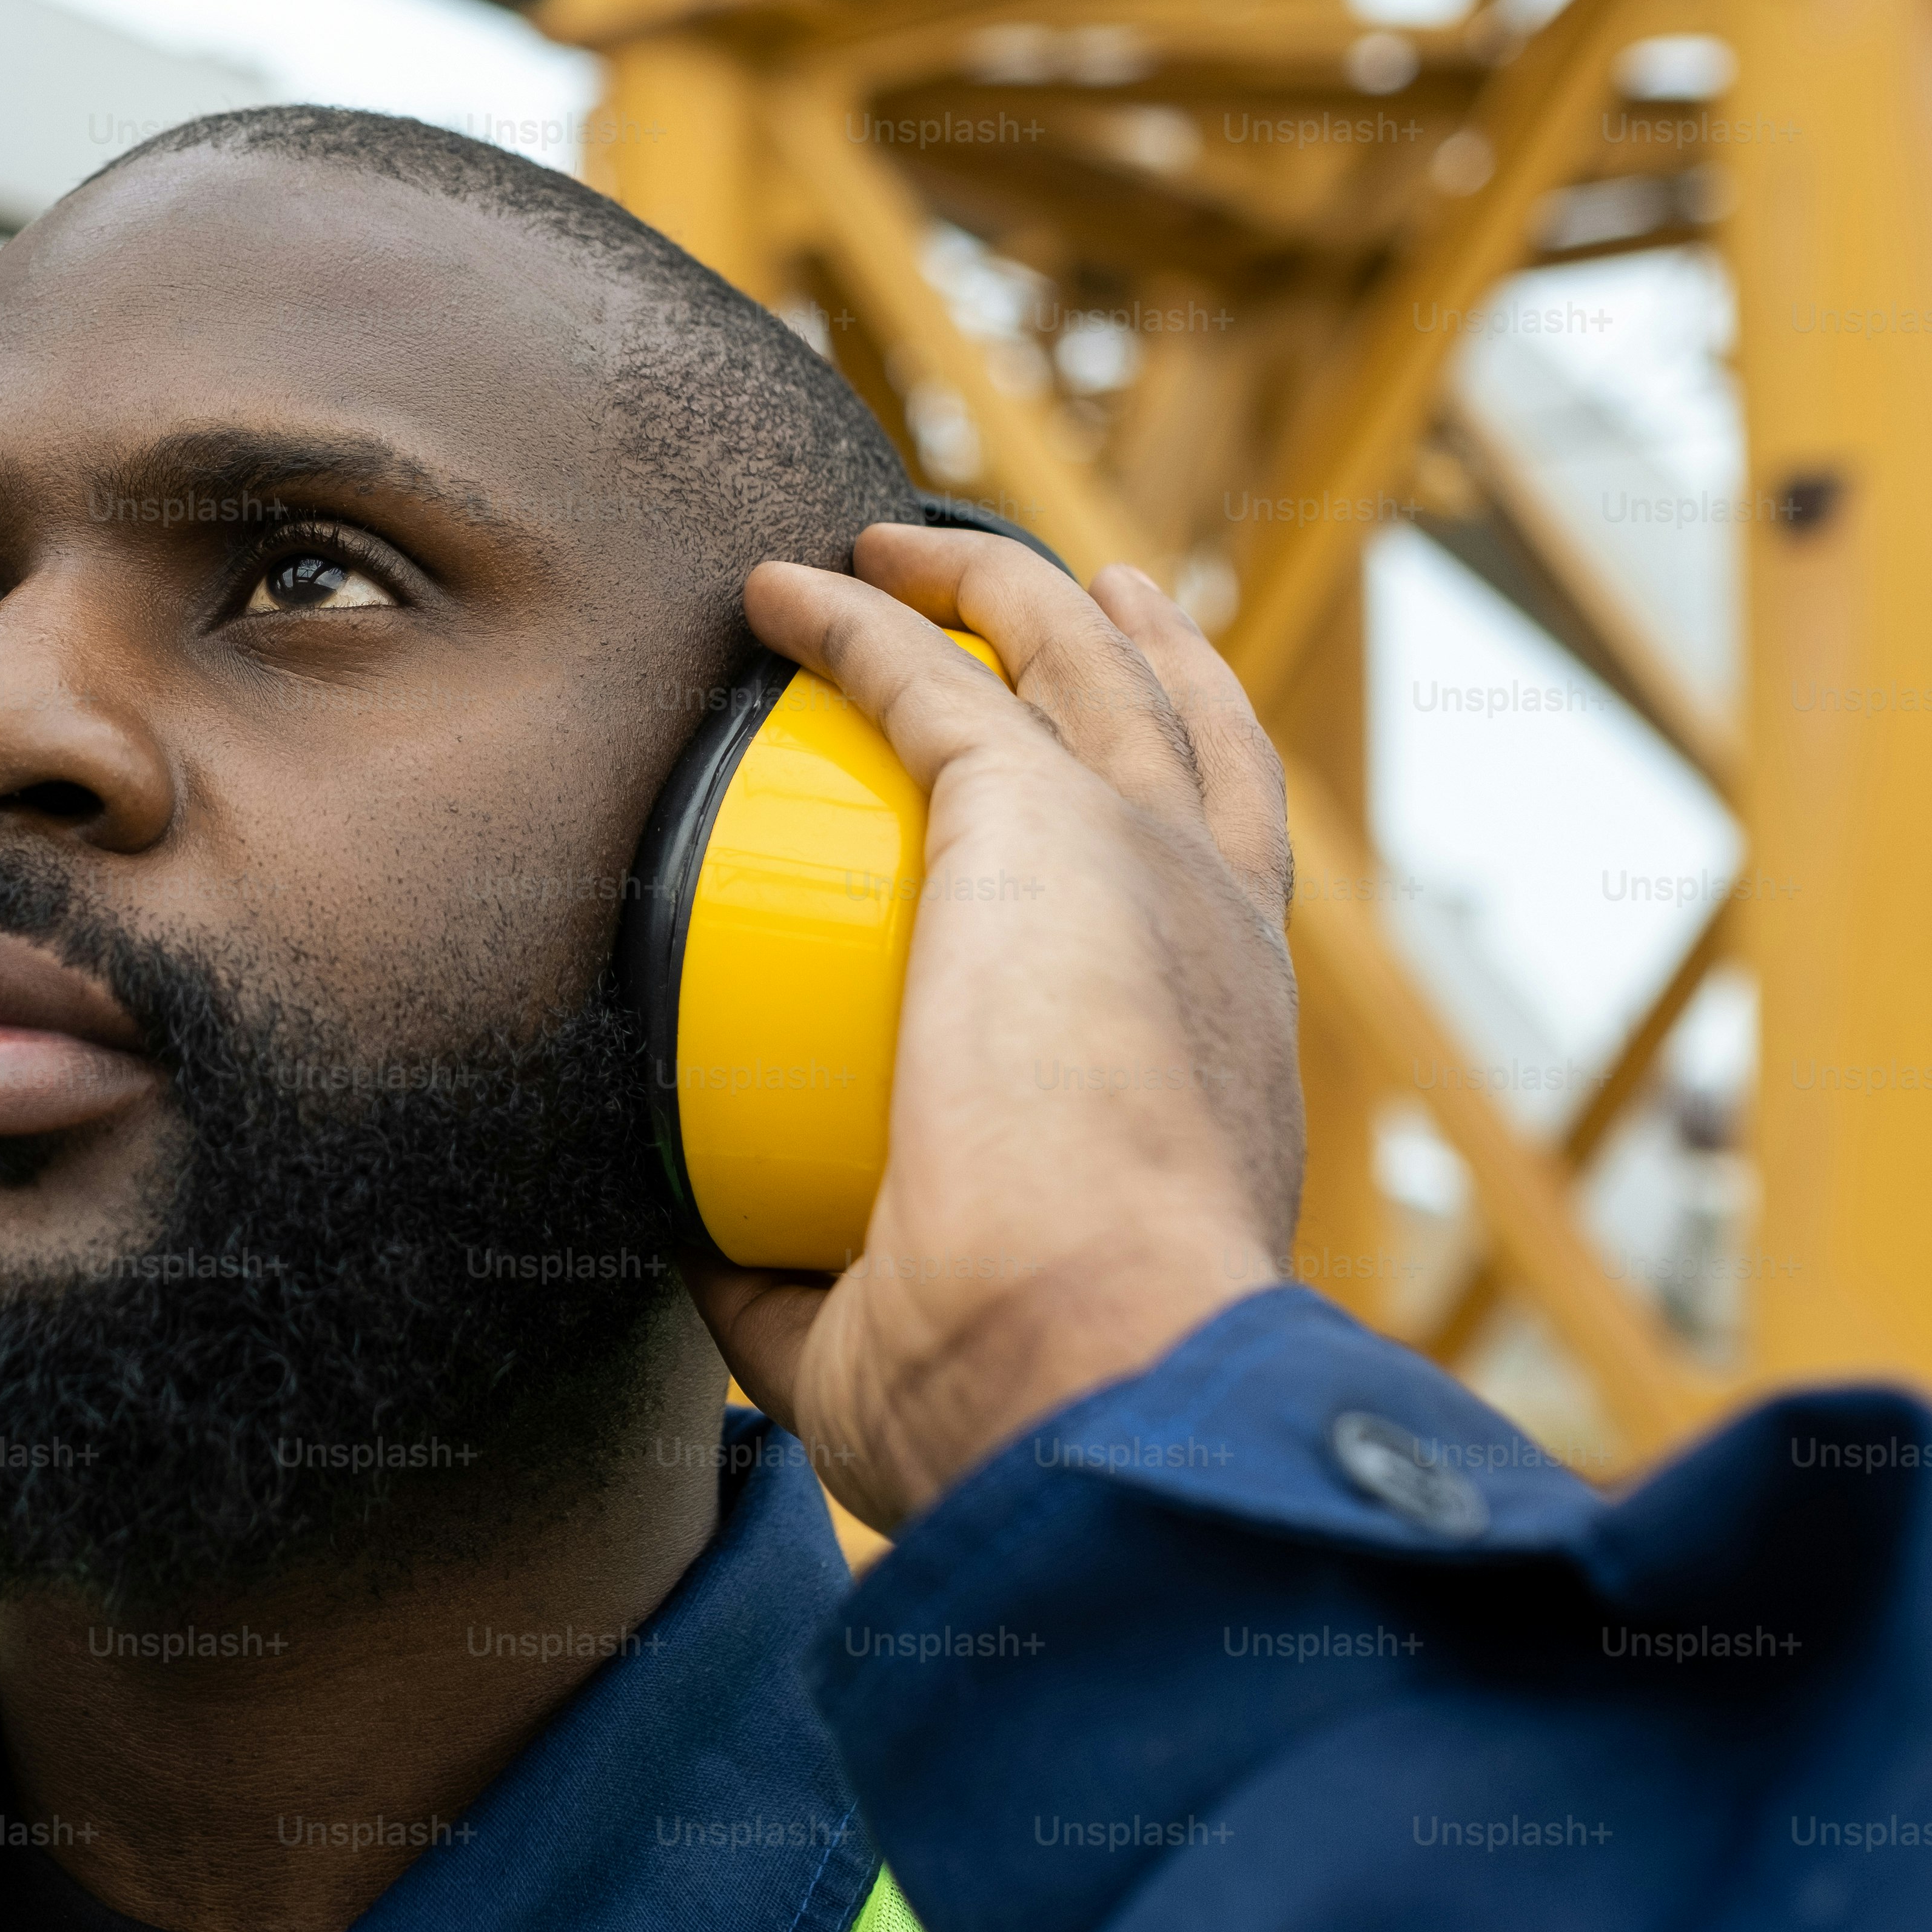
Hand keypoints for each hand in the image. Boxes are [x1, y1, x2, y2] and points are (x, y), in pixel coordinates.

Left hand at [685, 525, 1302, 1530]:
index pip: (1213, 906)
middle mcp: (1214, 933)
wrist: (1089, 1351)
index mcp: (1221, 1056)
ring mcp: (1143, 859)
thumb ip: (808, 1278)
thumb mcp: (900, 1330)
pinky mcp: (1040, 812)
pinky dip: (855, 618)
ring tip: (907, 550)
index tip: (1124, 793)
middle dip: (1147, 652)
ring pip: (1079, 661)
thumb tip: (710, 1253)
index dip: (1182, 829)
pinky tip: (779, 591)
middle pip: (1195, 734)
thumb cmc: (1018, 1381)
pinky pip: (925, 674)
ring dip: (997, 589)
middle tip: (1100, 595)